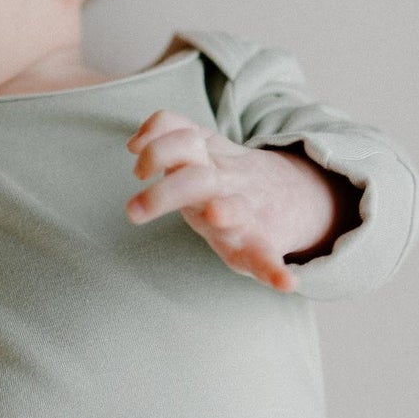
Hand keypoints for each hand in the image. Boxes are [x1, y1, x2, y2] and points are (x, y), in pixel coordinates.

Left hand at [125, 111, 352, 291]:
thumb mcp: (203, 148)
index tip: (133, 149)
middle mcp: (225, 187)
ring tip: (216, 213)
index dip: (158, 142)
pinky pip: (267, 260)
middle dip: (164, 193)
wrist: (280, 195)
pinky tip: (286, 283)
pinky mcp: (257, 247)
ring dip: (227, 212)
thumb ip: (170, 134)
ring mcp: (243, 216)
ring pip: (233, 212)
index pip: (184, 140)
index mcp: (207, 163)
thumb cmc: (222, 178)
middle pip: (195, 180)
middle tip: (133, 212)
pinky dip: (276, 272)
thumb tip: (133, 144)